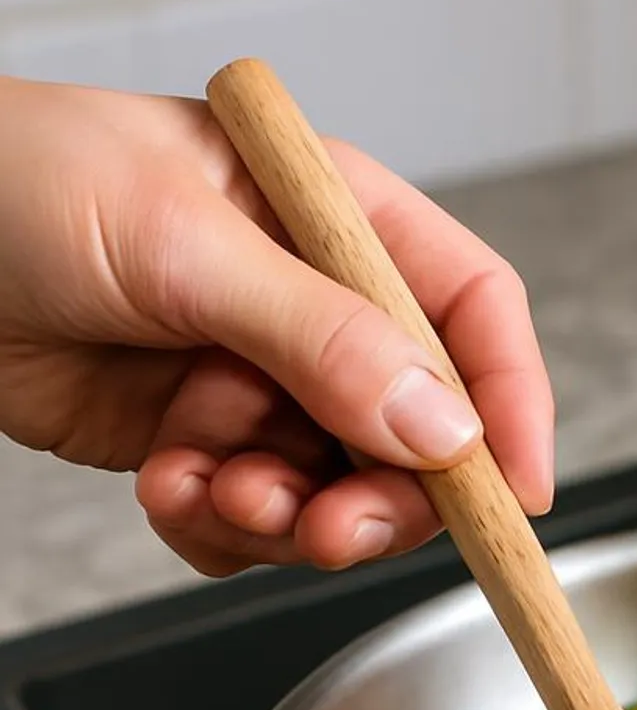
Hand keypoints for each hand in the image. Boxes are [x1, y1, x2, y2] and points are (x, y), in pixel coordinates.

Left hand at [0, 75, 553, 576]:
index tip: (513, 495)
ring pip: (339, 494)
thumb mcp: (179, 243)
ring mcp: (262, 385)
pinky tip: (167, 486)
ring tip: (215, 491)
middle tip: (328, 527)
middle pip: (418, 434)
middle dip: (377, 495)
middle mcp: (317, 313)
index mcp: (336, 225)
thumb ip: (319, 337)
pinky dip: (220, 529)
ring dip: (286, 518)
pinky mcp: (208, 446)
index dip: (510, 406)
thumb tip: (442, 427)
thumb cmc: (8, 180)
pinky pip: (258, 524)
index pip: (470, 316)